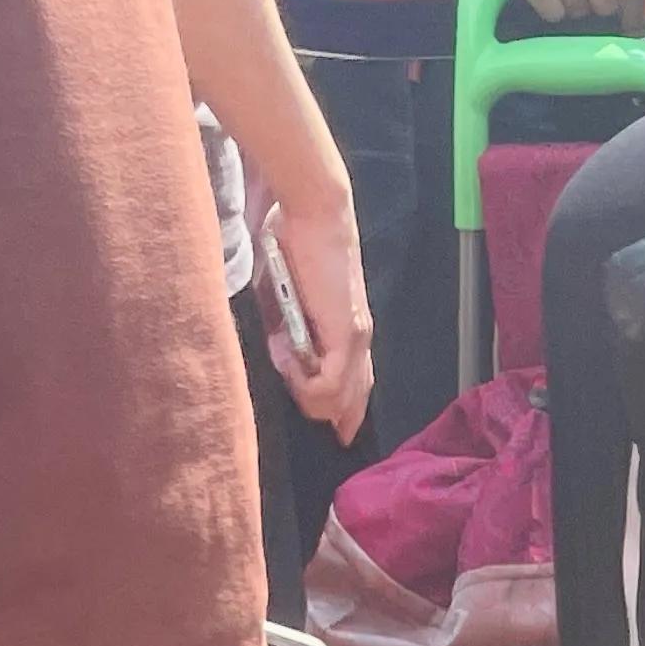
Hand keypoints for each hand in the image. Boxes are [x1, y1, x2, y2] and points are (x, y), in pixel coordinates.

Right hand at [261, 186, 377, 443]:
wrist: (311, 214)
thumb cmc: (292, 247)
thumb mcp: (283, 301)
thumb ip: (286, 334)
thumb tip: (285, 363)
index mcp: (349, 332)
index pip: (357, 387)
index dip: (346, 413)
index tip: (335, 432)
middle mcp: (360, 341)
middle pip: (354, 403)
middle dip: (328, 417)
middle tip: (304, 406)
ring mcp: (357, 339)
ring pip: (341, 400)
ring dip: (306, 392)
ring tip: (285, 362)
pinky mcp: (348, 333)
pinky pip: (332, 384)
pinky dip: (305, 381)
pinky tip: (289, 360)